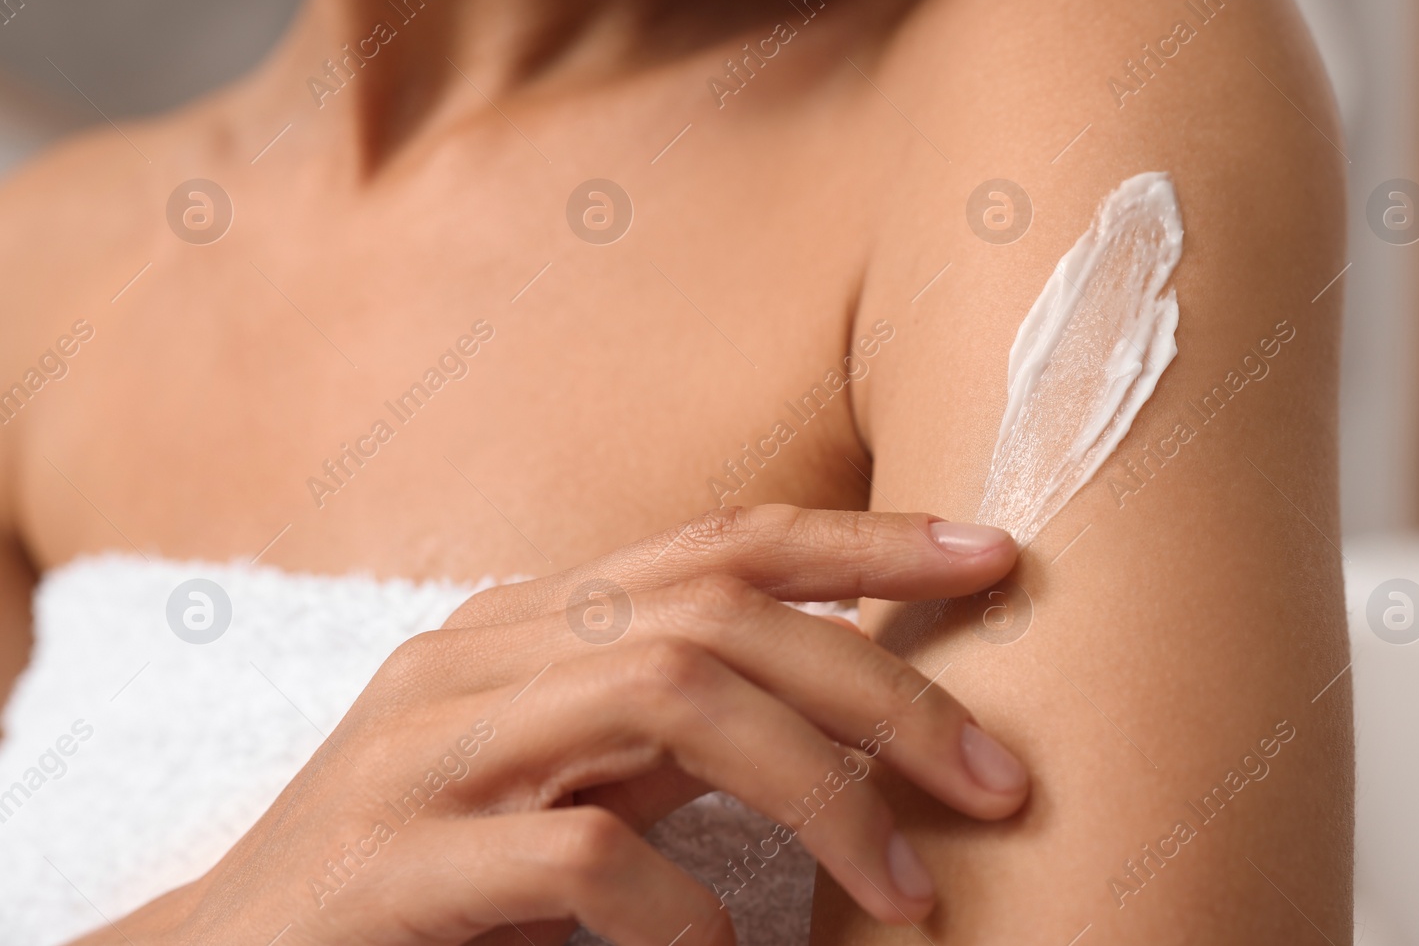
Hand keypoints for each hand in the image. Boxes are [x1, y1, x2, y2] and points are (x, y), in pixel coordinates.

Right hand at [80, 505, 1027, 945]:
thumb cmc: (431, 866)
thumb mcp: (564, 768)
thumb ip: (671, 719)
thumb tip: (852, 700)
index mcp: (529, 620)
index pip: (723, 541)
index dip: (866, 539)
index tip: (994, 555)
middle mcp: (480, 655)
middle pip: (720, 613)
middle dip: (882, 687)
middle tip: (997, 779)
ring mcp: (427, 751)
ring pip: (667, 694)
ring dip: (818, 793)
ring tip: (906, 894)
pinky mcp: (394, 867)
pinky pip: (584, 853)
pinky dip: (685, 908)